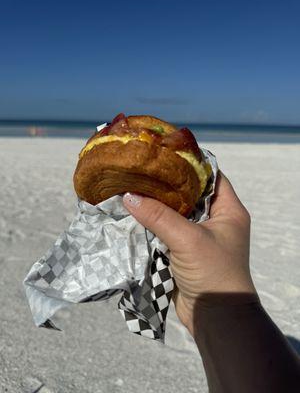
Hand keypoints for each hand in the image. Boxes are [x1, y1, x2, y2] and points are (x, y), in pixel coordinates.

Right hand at [123, 172, 256, 334]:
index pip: (211, 176)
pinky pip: (166, 232)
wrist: (215, 317)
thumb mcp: (188, 240)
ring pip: (174, 214)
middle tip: (142, 171)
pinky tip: (133, 214)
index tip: (164, 154)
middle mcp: (215, 220)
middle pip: (188, 194)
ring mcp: (198, 236)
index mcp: (228, 210)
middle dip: (165, 185)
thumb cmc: (213, 273)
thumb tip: (128, 196)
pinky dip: (151, 225)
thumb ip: (158, 217)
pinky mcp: (184, 251)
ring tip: (132, 188)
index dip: (190, 164)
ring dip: (155, 206)